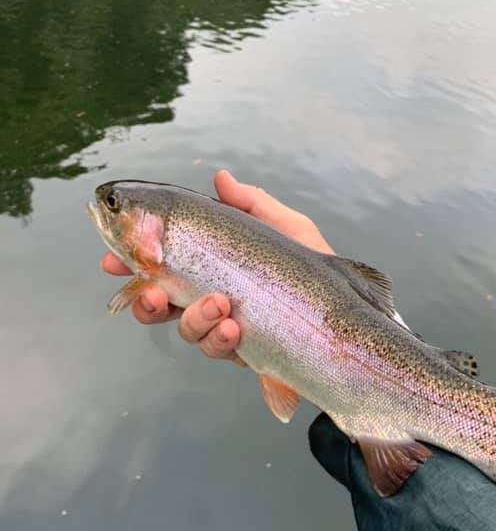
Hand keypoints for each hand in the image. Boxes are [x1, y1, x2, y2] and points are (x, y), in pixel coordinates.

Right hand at [100, 169, 332, 363]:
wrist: (348, 325)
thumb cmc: (317, 272)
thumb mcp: (289, 229)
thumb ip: (253, 205)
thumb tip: (219, 176)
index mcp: (214, 267)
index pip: (165, 263)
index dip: (134, 263)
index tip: (112, 260)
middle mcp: (212, 299)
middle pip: (159, 303)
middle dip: (143, 300)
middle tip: (149, 292)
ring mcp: (225, 329)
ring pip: (185, 329)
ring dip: (194, 318)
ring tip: (220, 304)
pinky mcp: (243, 355)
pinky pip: (216, 350)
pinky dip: (220, 339)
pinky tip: (236, 329)